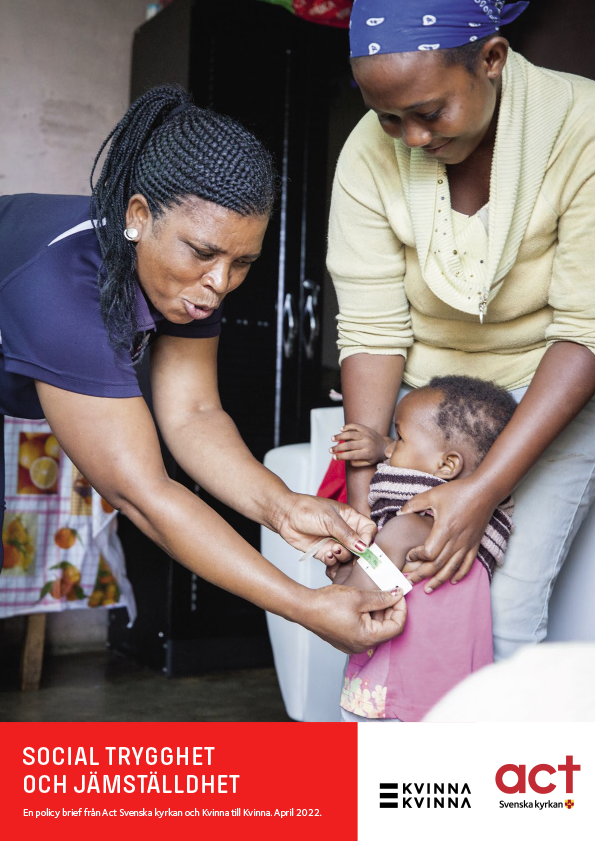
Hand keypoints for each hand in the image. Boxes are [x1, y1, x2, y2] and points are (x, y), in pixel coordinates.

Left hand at [276, 492, 376, 564]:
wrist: (285, 515)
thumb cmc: (306, 509)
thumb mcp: (330, 519)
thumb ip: (347, 534)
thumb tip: (363, 546)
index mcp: (350, 517)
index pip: (369, 529)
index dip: (368, 539)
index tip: (362, 547)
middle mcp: (344, 531)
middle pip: (360, 547)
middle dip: (356, 553)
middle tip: (350, 554)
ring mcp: (334, 542)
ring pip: (347, 556)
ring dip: (342, 556)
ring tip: (333, 549)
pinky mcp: (324, 551)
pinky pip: (333, 561)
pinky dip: (331, 560)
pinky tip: (325, 553)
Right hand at [301, 585, 406, 653]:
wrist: (304, 608)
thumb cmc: (327, 603)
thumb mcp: (359, 597)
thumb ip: (382, 597)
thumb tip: (398, 595)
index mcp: (367, 638)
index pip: (397, 627)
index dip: (401, 609)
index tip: (399, 594)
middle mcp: (362, 646)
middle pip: (387, 628)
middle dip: (391, 609)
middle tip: (389, 591)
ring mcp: (353, 644)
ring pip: (376, 628)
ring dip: (379, 611)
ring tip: (376, 594)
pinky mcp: (347, 639)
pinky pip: (365, 629)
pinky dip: (369, 616)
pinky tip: (365, 602)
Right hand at [330, 423, 390, 467]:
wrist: (385, 445)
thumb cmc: (375, 456)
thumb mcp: (368, 463)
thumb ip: (357, 462)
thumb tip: (346, 459)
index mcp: (367, 453)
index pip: (351, 455)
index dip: (342, 456)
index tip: (334, 457)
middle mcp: (366, 443)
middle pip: (349, 445)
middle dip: (338, 448)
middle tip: (330, 450)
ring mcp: (366, 435)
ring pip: (351, 434)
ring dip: (340, 436)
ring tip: (332, 439)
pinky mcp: (366, 428)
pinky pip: (355, 426)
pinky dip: (348, 426)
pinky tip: (341, 429)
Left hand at [399, 477, 498, 592]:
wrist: (485, 490)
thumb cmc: (458, 492)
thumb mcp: (433, 494)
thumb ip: (414, 504)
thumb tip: (399, 513)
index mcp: (444, 529)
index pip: (429, 552)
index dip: (417, 556)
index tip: (409, 554)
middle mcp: (456, 540)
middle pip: (437, 565)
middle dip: (422, 575)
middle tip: (409, 581)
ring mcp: (467, 544)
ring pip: (452, 569)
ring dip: (439, 580)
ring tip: (428, 588)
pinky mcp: (475, 544)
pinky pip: (468, 564)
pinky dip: (460, 574)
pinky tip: (452, 581)